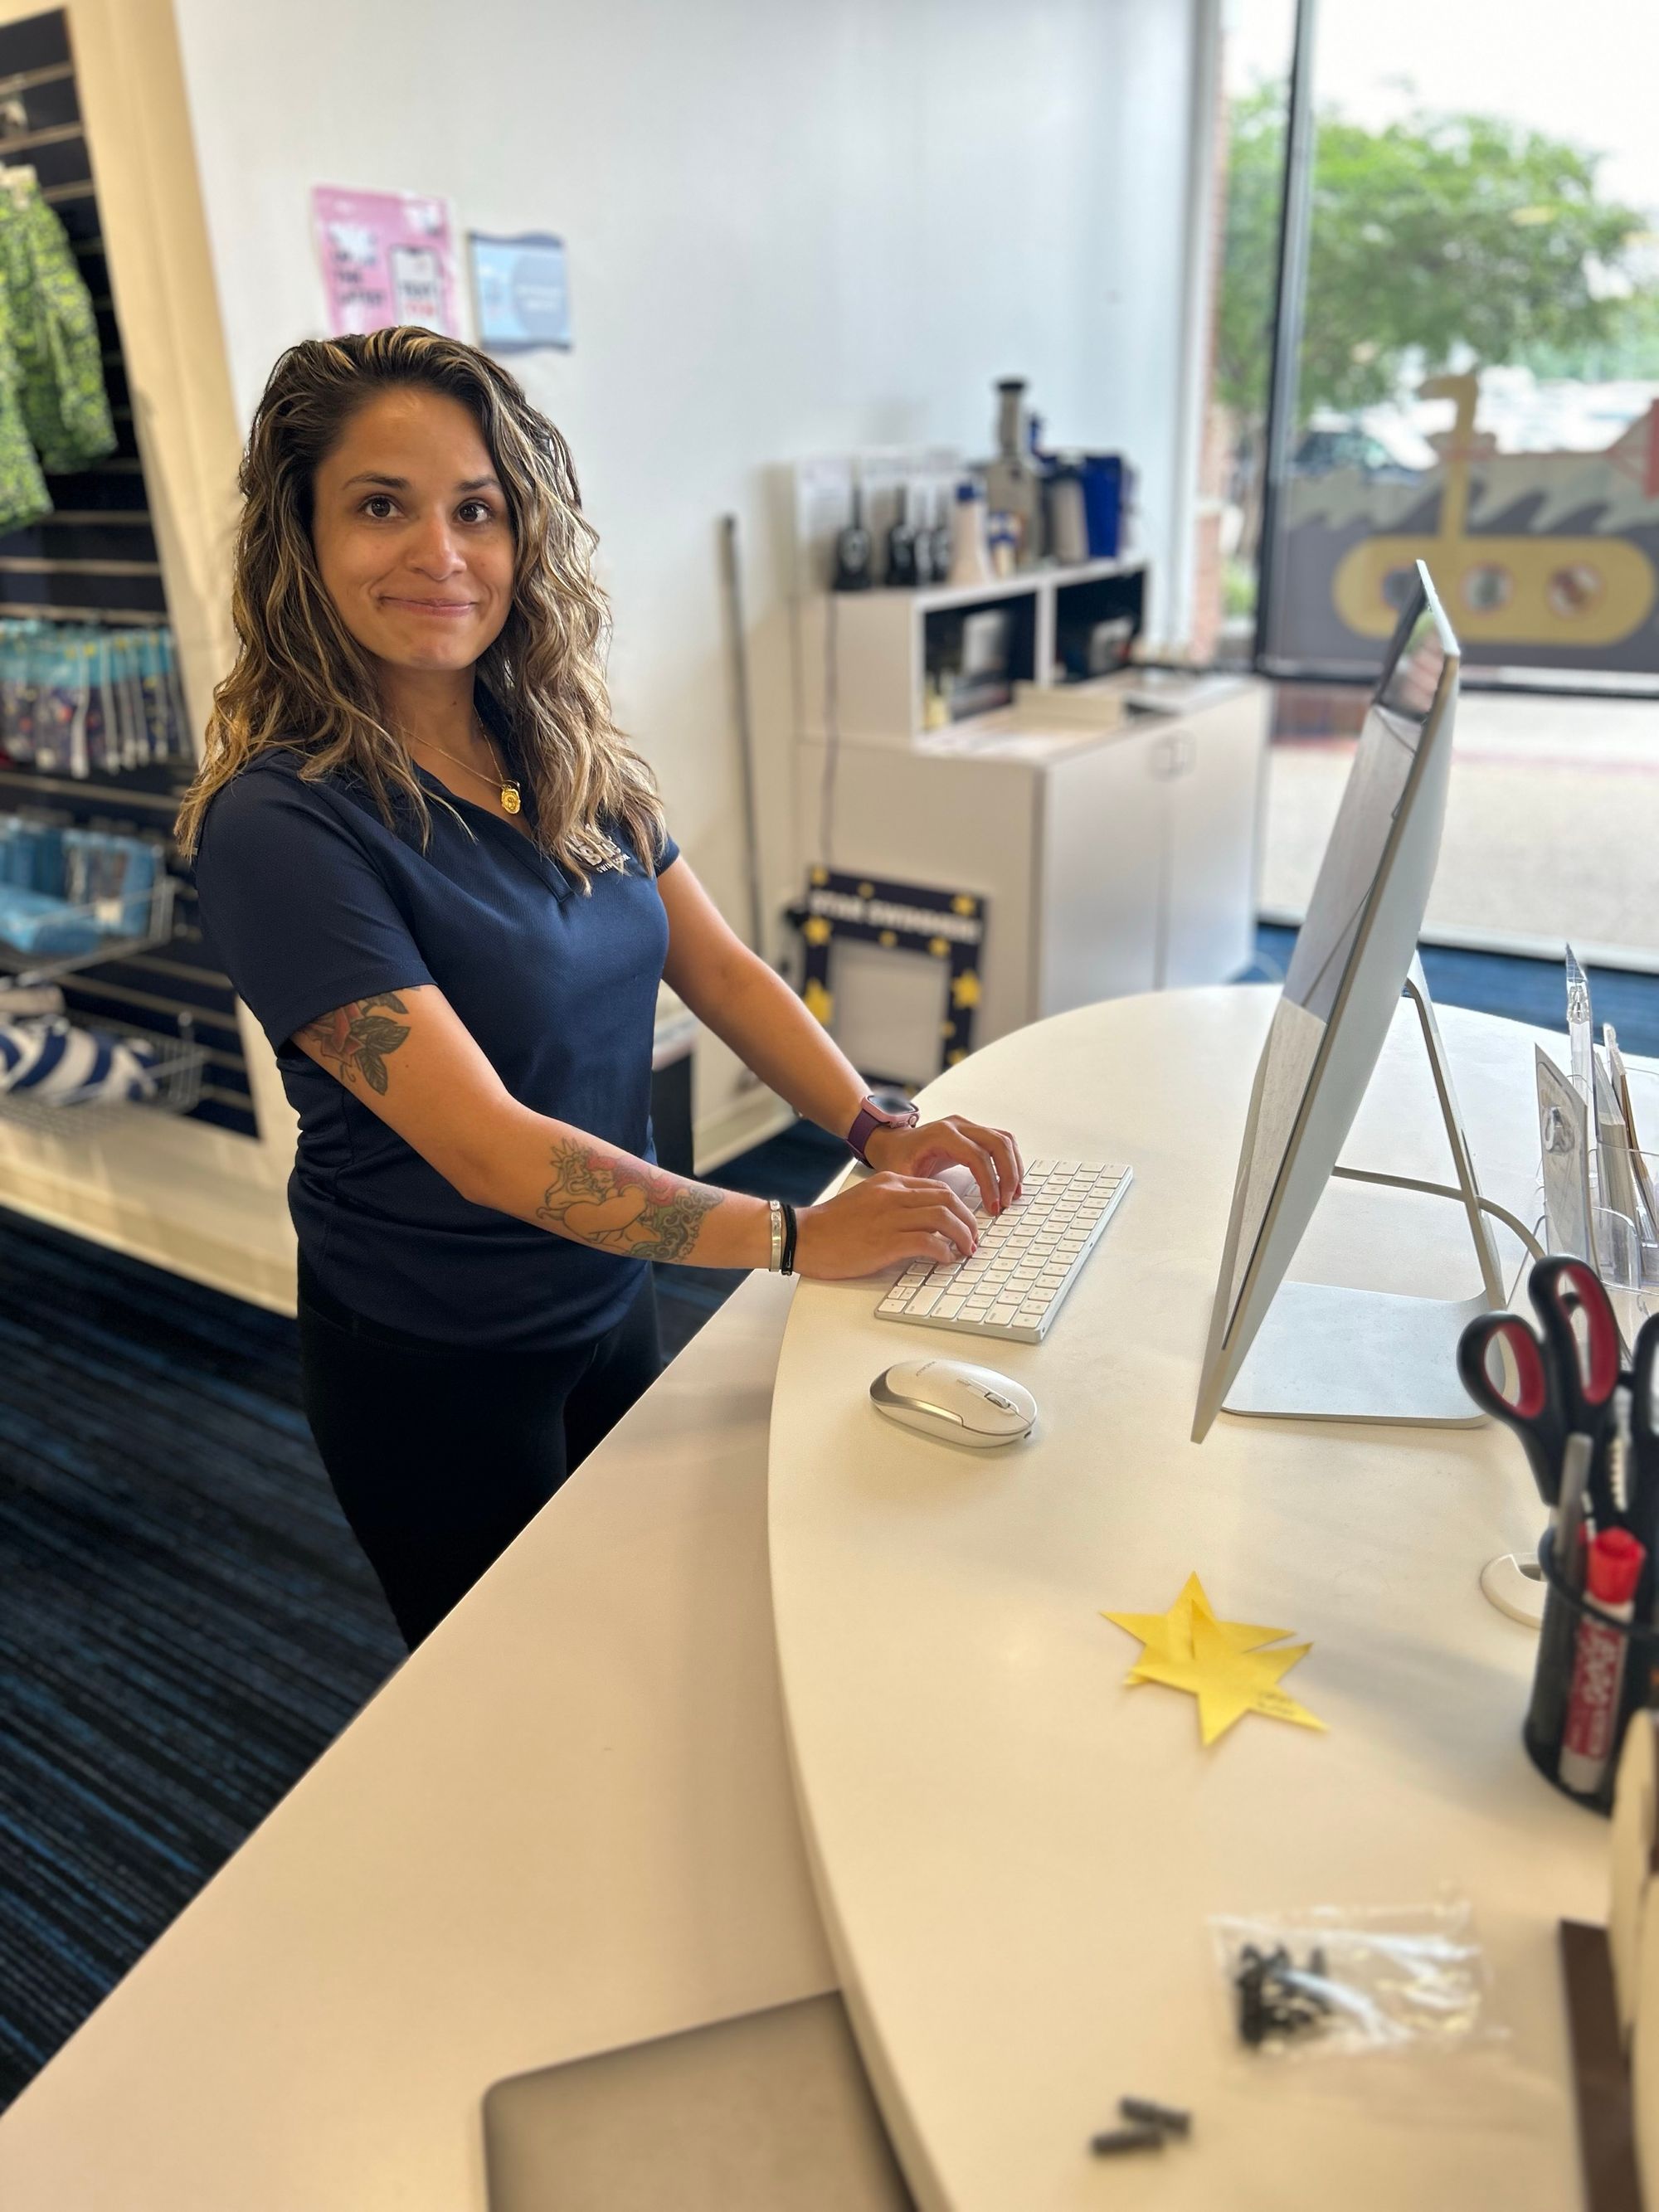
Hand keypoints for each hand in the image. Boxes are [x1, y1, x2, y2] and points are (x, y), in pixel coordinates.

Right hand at [794, 1172, 979, 1281]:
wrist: (802, 1236)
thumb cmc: (831, 1226)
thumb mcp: (865, 1200)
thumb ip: (892, 1204)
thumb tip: (920, 1221)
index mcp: (889, 1182)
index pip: (936, 1187)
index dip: (957, 1205)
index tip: (964, 1221)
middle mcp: (894, 1195)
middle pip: (947, 1198)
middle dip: (968, 1219)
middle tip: (973, 1236)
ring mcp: (891, 1218)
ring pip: (944, 1218)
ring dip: (963, 1235)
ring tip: (967, 1250)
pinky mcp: (887, 1242)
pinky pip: (929, 1243)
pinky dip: (944, 1251)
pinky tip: (946, 1259)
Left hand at [863, 1114, 1024, 1214]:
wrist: (892, 1143)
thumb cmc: (896, 1158)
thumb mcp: (901, 1177)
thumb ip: (920, 1193)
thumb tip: (940, 1219)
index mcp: (941, 1134)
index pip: (977, 1156)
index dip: (989, 1183)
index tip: (992, 1206)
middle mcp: (958, 1126)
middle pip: (998, 1143)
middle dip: (1007, 1175)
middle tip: (1006, 1202)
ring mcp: (968, 1127)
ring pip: (1005, 1140)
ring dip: (1014, 1168)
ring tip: (1013, 1194)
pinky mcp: (974, 1133)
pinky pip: (1001, 1142)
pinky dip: (1010, 1161)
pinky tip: (1009, 1183)